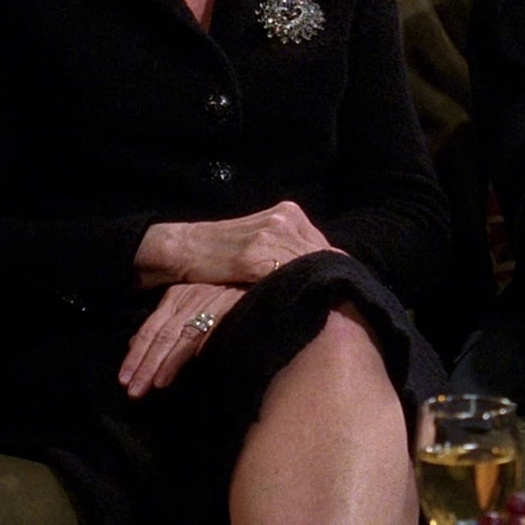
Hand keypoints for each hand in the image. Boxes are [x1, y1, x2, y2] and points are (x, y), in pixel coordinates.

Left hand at [117, 282, 243, 396]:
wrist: (258, 277)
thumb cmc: (222, 296)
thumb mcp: (187, 304)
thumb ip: (163, 324)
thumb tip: (133, 344)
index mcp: (176, 297)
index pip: (149, 328)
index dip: (136, 355)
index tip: (124, 379)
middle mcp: (188, 299)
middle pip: (161, 335)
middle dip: (146, 364)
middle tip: (134, 390)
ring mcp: (208, 304)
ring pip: (181, 337)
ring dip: (166, 362)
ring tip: (154, 384)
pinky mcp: (229, 309)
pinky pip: (208, 333)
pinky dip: (197, 351)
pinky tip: (190, 365)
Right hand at [133, 201, 336, 287]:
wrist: (181, 249)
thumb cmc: (221, 253)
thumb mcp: (261, 245)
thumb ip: (289, 253)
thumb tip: (325, 275)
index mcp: (289, 213)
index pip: (326, 247)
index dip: (333, 273)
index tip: (343, 295)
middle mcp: (284, 218)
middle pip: (323, 255)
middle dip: (331, 281)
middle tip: (340, 307)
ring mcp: (270, 233)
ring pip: (308, 265)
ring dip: (317, 288)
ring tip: (326, 311)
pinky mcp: (253, 254)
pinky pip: (285, 274)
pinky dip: (294, 290)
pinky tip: (300, 306)